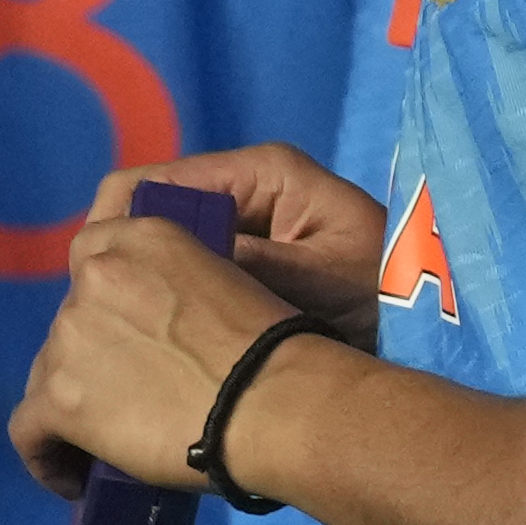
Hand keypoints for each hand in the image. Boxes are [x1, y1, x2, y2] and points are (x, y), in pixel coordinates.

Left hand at [9, 217, 307, 499]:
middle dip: (91, 357)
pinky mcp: (57, 398)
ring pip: (47, 376)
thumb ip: (177, 291)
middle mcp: (96, 276)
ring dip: (73, 404)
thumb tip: (156, 334)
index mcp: (143, 238)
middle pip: (69, 324)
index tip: (119, 328)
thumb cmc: (272, 346)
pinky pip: (27, 432)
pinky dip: (46, 456)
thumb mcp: (226, 283)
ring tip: (110, 442)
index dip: (99, 294)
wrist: (272, 400)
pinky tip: (73, 479)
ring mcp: (71, 336)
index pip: (89, 249)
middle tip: (131, 393)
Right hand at [92, 143, 386, 342]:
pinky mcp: (245, 268)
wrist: (429, 331)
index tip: (96, 282)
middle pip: (147, 218)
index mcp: (260, 175)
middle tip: (108, 325)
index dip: (113, 226)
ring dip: (141, 291)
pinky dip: (167, 305)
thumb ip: (240, 264)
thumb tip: (163, 260)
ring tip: (128, 343)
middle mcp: (244, 192)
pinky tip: (157, 349)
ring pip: (159, 252)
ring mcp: (243, 230)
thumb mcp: (313, 277)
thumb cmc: (385, 295)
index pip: (152, 183)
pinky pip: (186, 278)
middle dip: (121, 266)